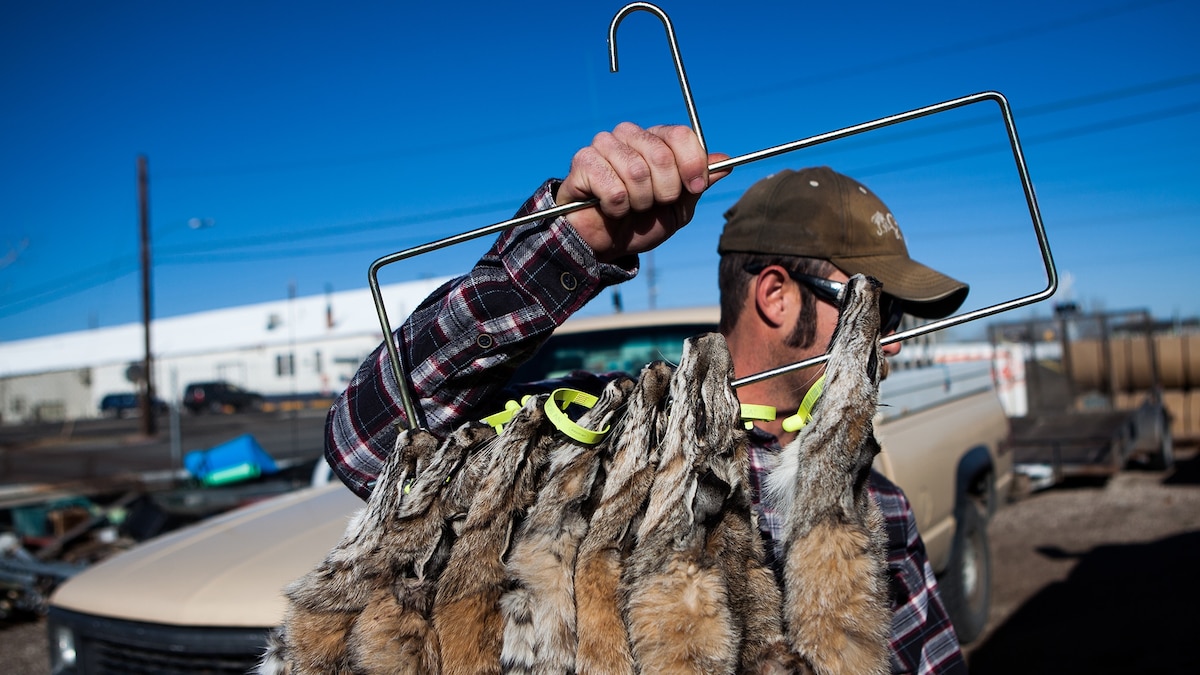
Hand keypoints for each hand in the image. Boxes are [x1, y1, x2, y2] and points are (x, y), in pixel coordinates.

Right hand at [558, 123, 729, 263]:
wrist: (605, 244)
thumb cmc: (641, 223)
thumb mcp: (679, 207)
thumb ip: (699, 184)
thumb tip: (725, 163)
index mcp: (654, 139)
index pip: (681, 135)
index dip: (692, 164)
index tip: (695, 188)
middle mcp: (628, 135)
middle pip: (661, 154)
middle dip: (665, 191)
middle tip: (654, 204)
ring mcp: (603, 145)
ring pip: (637, 171)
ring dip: (640, 202)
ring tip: (631, 208)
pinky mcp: (583, 163)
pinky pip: (614, 188)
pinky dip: (618, 208)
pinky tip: (610, 209)